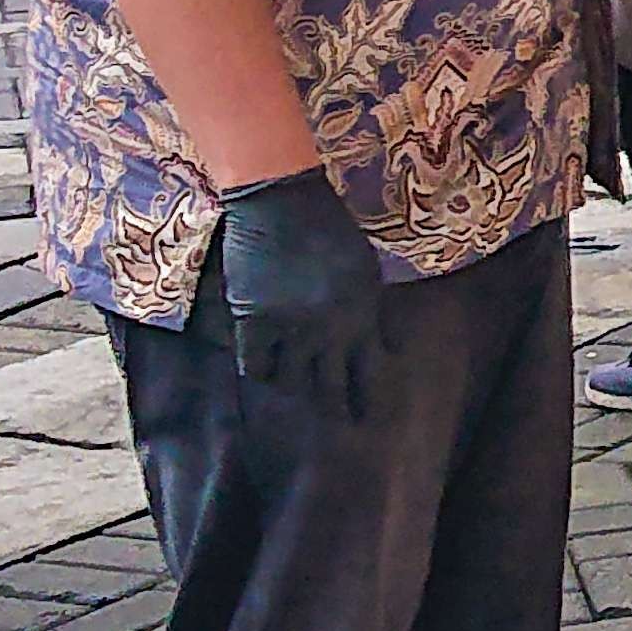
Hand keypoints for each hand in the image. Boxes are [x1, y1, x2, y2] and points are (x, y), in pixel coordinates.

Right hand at [218, 168, 383, 420]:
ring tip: (295, 393)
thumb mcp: (365, 270)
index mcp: (363, 316)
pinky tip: (263, 373)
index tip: (368, 419)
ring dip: (294, 387)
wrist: (283, 203)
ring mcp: (291, 329)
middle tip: (336, 427)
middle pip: (331, 387)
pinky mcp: (254, 322)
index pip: (370, 373)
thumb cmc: (331, 229)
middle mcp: (330, 331)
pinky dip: (259, 371)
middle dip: (334, 409)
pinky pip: (255, 365)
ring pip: (291, 381)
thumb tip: (377, 343)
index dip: (367, 398)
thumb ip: (369, 309)